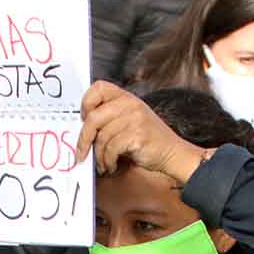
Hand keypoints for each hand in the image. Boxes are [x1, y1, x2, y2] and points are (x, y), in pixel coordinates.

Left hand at [75, 81, 207, 184]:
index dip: (86, 103)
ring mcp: (135, 118)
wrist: (171, 153)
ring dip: (99, 156)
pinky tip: (112, 165)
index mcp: (126, 97)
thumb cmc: (146, 140)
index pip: (98, 88)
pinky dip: (108, 161)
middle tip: (81, 153)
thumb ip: (109, 118)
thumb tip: (82, 129)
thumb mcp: (129, 121)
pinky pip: (112, 149)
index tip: (82, 120)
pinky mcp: (138, 135)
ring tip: (103, 163)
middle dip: (84, 139)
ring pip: (102, 137)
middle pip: (93, 117)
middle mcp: (130, 104)